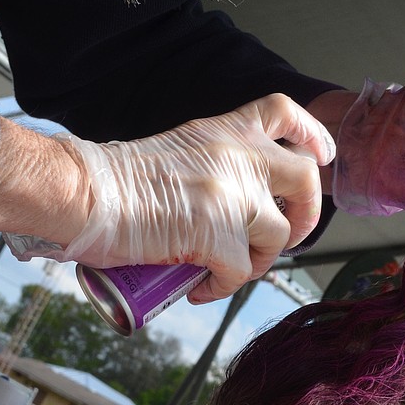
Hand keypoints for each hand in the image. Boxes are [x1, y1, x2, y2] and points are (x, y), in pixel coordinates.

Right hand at [1, 95, 335, 303]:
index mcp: (223, 131)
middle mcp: (236, 157)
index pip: (284, 114)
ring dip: (259, 262)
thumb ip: (208, 167)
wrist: (84, 193)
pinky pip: (240, 274)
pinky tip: (199, 290)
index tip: (320, 156)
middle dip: (308, 214)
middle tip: (290, 236)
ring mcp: (232, 197)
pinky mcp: (218, 237)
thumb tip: (224, 207)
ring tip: (226, 272)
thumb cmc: (109, 180)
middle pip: (305, 177)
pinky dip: (223, 289)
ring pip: (278, 236)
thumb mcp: (173, 153)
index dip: (311, 135)